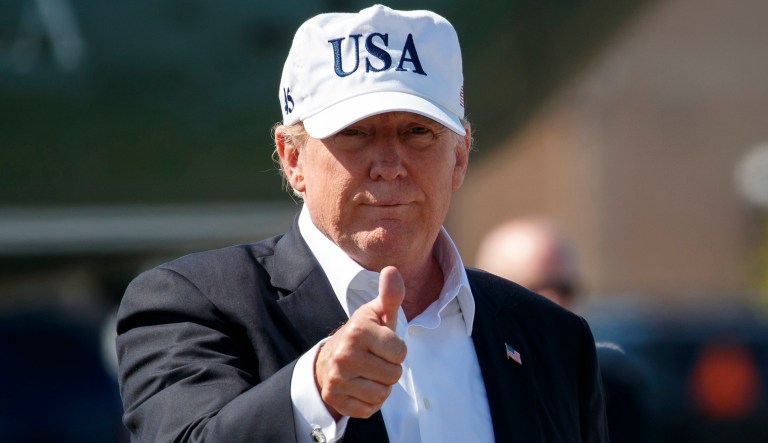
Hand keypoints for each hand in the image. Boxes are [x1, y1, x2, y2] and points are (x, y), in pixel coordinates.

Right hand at [314, 266, 406, 418]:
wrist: (328, 359)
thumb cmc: (362, 334)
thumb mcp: (377, 313)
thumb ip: (390, 295)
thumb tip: (392, 270)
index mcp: (358, 331)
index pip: (400, 353)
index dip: (396, 351)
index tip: (383, 345)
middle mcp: (344, 354)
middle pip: (393, 376)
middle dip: (390, 370)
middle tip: (375, 360)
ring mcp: (337, 378)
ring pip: (382, 394)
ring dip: (381, 387)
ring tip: (368, 373)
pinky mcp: (335, 399)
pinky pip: (368, 410)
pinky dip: (369, 402)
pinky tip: (360, 387)